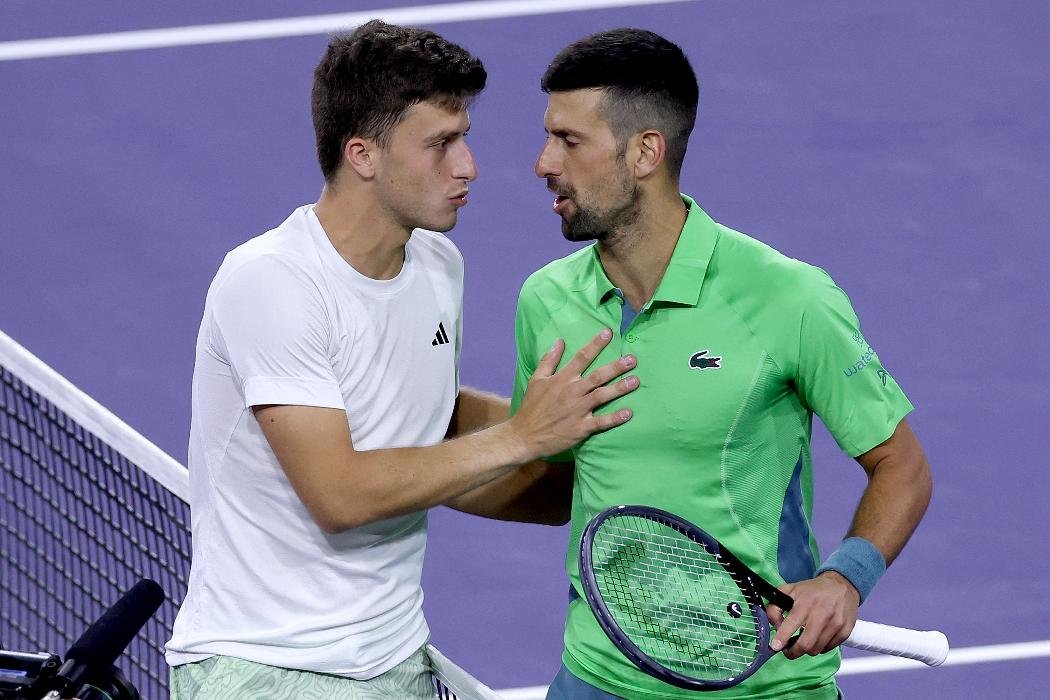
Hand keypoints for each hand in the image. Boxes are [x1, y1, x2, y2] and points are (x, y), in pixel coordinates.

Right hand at [510, 329, 636, 459]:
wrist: (524, 436)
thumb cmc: (531, 407)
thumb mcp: (536, 380)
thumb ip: (549, 360)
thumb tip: (559, 341)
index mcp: (561, 379)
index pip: (581, 357)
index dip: (595, 344)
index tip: (608, 333)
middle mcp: (571, 392)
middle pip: (597, 376)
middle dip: (616, 367)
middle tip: (632, 359)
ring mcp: (577, 410)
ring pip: (602, 396)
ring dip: (619, 388)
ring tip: (635, 381)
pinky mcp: (580, 428)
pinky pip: (600, 422)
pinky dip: (614, 418)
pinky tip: (628, 413)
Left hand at [767, 571, 859, 658]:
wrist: (841, 585)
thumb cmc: (813, 590)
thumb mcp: (789, 590)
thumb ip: (775, 607)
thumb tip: (775, 626)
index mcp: (806, 603)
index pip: (792, 624)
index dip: (782, 638)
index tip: (775, 646)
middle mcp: (822, 614)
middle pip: (806, 644)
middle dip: (793, 652)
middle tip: (788, 650)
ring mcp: (835, 624)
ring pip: (817, 649)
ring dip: (806, 650)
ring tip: (803, 641)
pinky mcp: (845, 631)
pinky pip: (828, 648)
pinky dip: (820, 647)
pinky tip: (817, 638)